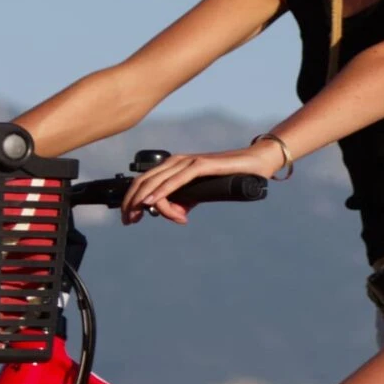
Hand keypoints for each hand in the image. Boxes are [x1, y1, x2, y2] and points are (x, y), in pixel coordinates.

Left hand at [120, 142, 282, 224]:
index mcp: (173, 166)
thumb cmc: (229, 176)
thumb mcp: (200, 193)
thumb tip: (172, 212)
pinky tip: (151, 202)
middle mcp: (177, 161)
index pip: (144, 181)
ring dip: (141, 199)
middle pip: (143, 181)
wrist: (255, 163)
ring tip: (136, 215)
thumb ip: (185, 200)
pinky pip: (176, 180)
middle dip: (130, 202)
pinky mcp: (201, 165)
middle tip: (127, 222)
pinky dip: (161, 191)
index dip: (130, 200)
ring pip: (156, 181)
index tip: (129, 220)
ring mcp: (188, 161)